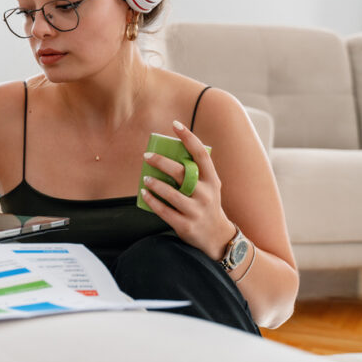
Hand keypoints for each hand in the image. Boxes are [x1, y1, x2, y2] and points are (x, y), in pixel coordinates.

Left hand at [138, 120, 235, 260]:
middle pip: (182, 172)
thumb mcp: (209, 187)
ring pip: (171, 193)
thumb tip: (168, 154)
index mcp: (212, 180)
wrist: (217, 237)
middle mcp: (206, 194)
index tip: (175, 124)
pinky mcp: (185, 225)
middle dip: (162, 161)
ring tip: (145, 177)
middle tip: (147, 156)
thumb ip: (195, 173)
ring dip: (154, 183)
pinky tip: (144, 194)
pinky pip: (164, 211)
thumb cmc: (207, 205)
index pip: (201, 154)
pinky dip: (152, 201)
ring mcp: (196, 210)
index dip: (188, 137)